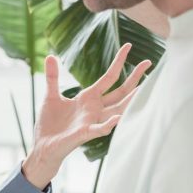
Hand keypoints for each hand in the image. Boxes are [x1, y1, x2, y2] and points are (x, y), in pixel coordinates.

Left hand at [22, 43, 151, 187]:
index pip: (109, 77)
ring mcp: (92, 121)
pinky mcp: (85, 133)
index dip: (119, 62)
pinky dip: (110, 123)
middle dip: (135, 77)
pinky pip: (100, 128)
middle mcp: (95, 108)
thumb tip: (50, 56)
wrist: (43, 146)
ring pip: (118, 108)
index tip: (128, 46)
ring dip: (131, 99)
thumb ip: (53, 77)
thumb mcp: (51, 96)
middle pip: (120, 91)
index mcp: (88, 98)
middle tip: (149, 62)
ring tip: (146, 87)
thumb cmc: (49, 124)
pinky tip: (119, 117)